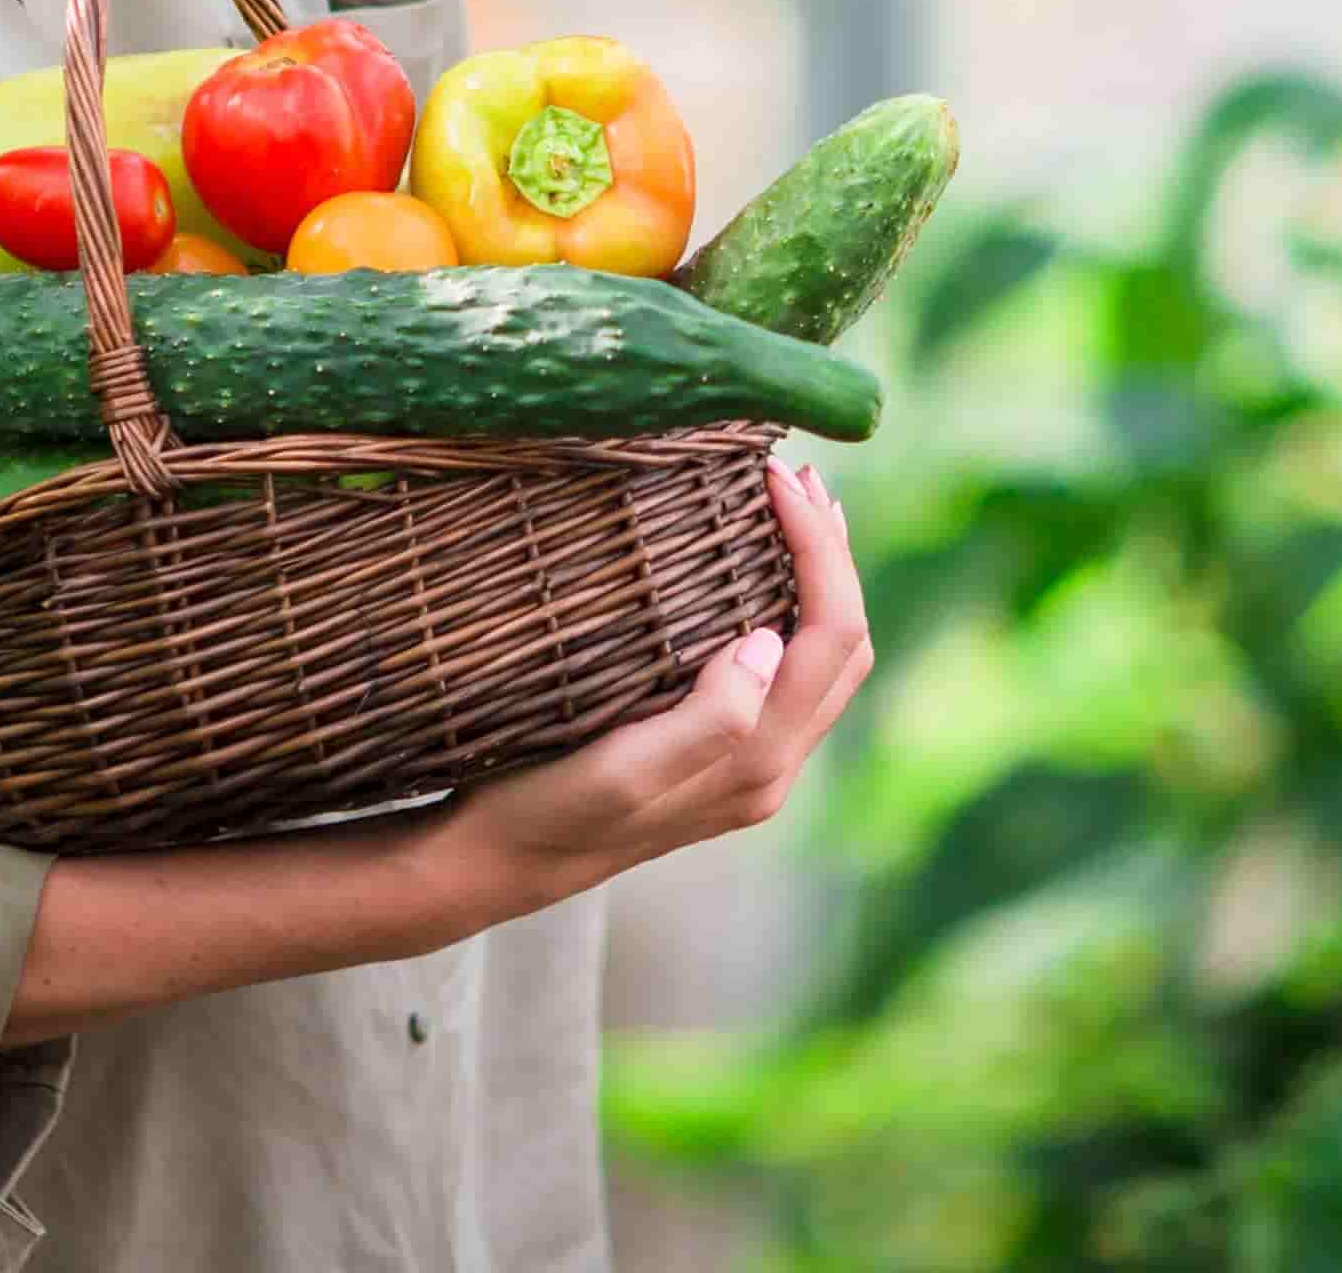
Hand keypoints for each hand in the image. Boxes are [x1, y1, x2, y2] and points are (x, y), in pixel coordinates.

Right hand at [434, 452, 872, 908]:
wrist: (496, 865)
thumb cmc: (547, 810)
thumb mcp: (621, 771)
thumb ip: (711, 718)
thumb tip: (771, 642)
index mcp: (758, 762)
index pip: (830, 635)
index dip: (819, 549)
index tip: (772, 477)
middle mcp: (771, 770)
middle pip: (844, 645)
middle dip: (833, 553)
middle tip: (791, 476)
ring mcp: (749, 767)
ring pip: (823, 659)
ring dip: (820, 579)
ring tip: (790, 508)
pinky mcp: (721, 758)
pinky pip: (789, 674)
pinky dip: (791, 608)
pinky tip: (752, 576)